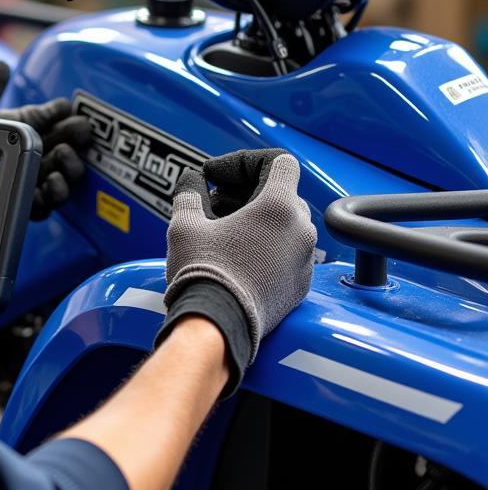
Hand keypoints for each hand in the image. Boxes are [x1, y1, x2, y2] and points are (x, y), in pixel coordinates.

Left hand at [0, 61, 91, 220]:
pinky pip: (43, 202)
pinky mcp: (16, 201)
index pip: (51, 119)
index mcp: (17, 127)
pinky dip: (54, 194)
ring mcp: (22, 178)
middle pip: (62, 148)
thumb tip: (2, 66)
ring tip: (64, 157)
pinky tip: (53, 182)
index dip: (65, 115)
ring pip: (59, 176)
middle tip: (78, 134)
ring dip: (69, 167)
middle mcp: (24, 154)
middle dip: (75, 140)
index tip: (71, 111)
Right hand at [154, 148, 316, 395]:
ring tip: (225, 235)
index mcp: (277, 206)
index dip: (245, 162)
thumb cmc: (203, 275)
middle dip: (247, 194)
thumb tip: (190, 182)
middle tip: (214, 207)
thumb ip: (190, 193)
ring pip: (287, 225)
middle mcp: (300, 230)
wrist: (217, 327)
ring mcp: (305, 260)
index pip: (278, 162)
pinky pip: (289, 255)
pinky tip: (238, 260)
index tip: (219, 177)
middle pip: (281, 193)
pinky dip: (267, 249)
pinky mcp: (301, 286)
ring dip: (258, 222)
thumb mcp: (185, 225)